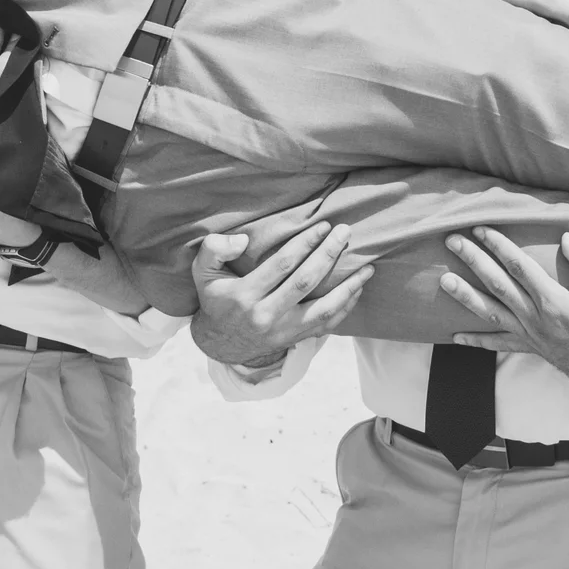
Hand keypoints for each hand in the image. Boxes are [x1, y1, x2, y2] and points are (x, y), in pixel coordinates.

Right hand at [189, 224, 371, 366]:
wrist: (220, 342)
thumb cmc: (216, 297)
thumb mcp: (202, 271)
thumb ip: (215, 248)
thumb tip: (243, 240)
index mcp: (244, 296)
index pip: (282, 265)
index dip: (305, 243)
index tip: (322, 226)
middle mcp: (265, 316)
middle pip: (305, 282)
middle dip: (328, 254)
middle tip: (345, 233)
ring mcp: (283, 332)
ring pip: (323, 308)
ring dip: (348, 286)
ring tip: (367, 267)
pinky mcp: (295, 339)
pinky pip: (327, 325)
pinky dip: (346, 307)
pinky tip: (357, 289)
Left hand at [442, 229, 568, 407]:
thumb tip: (566, 238)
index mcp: (555, 302)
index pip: (518, 267)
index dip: (498, 245)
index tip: (481, 229)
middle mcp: (536, 320)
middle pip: (498, 285)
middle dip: (473, 261)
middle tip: (452, 242)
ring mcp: (531, 337)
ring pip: (491, 313)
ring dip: (465, 295)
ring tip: (444, 280)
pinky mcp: (532, 349)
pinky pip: (499, 344)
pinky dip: (477, 341)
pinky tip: (456, 337)